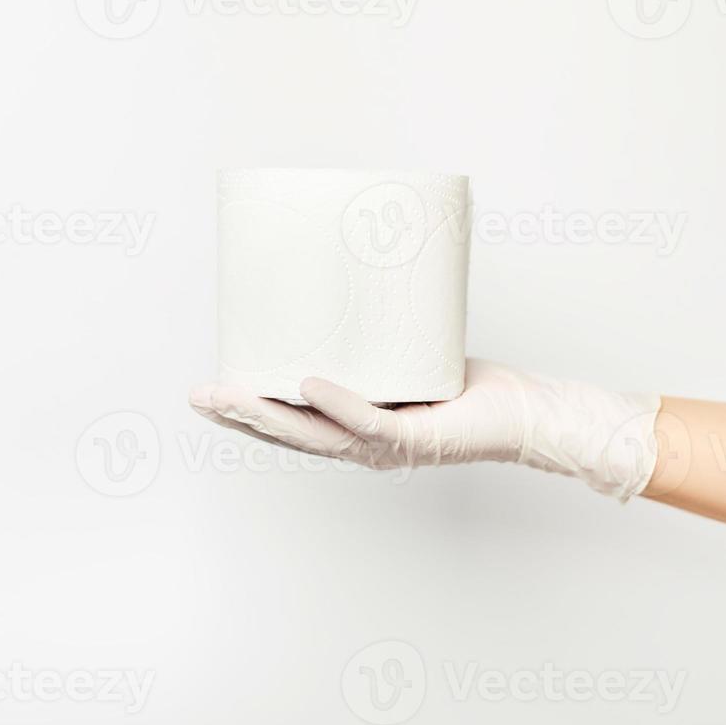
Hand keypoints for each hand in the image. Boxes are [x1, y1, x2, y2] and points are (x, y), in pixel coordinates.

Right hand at [189, 359, 661, 500]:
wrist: (528, 415)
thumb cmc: (472, 387)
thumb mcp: (411, 354)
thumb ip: (379, 335)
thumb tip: (353, 278)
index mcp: (354, 428)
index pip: (289, 424)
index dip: (245, 412)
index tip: (207, 393)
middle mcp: (363, 444)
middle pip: (287, 433)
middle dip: (239, 415)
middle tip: (197, 396)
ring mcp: (386, 446)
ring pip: (314, 434)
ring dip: (268, 413)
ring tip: (231, 393)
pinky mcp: (415, 439)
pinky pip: (369, 422)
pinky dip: (338, 404)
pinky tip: (308, 385)